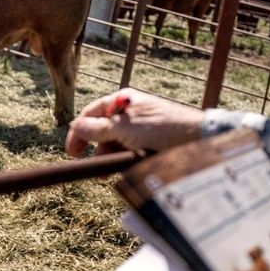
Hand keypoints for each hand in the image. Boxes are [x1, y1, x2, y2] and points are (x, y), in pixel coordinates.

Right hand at [64, 88, 203, 156]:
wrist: (197, 139)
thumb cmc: (162, 128)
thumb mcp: (125, 128)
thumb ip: (98, 128)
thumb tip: (76, 127)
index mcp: (122, 101)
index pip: (90, 114)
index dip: (78, 132)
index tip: (73, 153)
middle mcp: (129, 112)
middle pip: (101, 132)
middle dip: (98, 149)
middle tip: (99, 169)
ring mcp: (140, 127)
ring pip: (115, 145)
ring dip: (113, 157)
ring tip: (117, 169)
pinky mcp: (149, 142)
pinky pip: (129, 151)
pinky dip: (126, 159)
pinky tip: (130, 166)